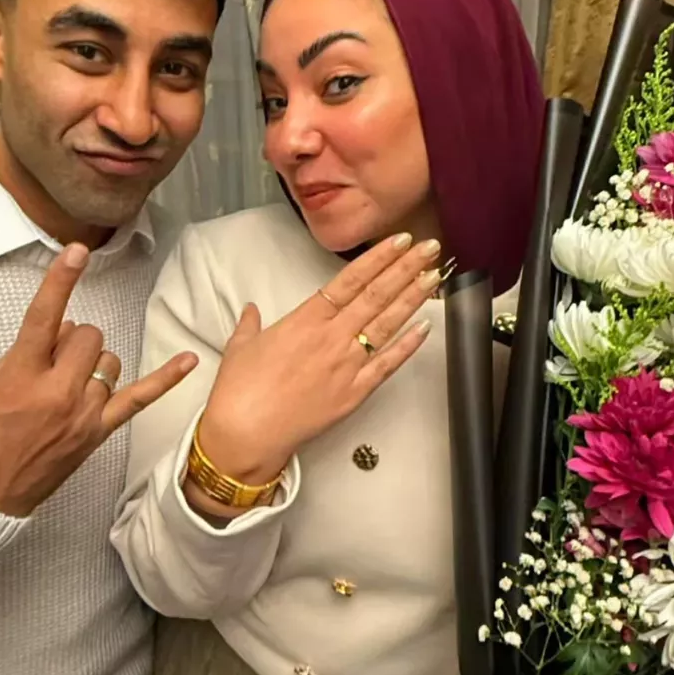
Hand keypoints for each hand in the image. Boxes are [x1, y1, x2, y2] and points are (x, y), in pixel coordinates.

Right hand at [0, 244, 197, 516]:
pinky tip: (190, 360)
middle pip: (88, 335)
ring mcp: (82, 413)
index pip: (44, 317)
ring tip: (68, 383)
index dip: (61, 281)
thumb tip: (67, 327)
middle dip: (72, 340)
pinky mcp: (98, 432)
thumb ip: (30, 351)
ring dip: (92, 361)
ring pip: (109, 359)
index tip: (77, 251)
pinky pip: (139, 399)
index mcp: (21, 374)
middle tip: (50, 363)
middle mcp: (56, 392)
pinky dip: (166, 379)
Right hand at [196, 233, 442, 489]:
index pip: (350, 279)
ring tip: (434, 276)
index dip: (378, 258)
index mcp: (304, 320)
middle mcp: (331, 337)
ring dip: (412, 298)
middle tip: (429, 248)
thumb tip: (251, 310)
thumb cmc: (239, 391)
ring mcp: (346, 365)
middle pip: (376, 295)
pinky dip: (408, 346)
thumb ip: (250, 324)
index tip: (399, 241)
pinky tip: (426, 328)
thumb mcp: (240, 347)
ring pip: (387, 324)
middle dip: (406, 268)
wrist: (246, 433)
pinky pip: (388, 364)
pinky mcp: (354, 393)